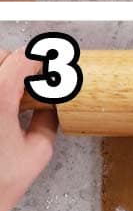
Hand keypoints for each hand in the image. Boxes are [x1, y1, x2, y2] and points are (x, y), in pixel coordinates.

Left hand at [0, 51, 58, 210]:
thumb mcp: (38, 151)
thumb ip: (47, 120)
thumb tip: (50, 106)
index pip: (21, 59)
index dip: (40, 60)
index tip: (49, 67)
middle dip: (18, 63)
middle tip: (32, 81)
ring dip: (2, 75)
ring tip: (13, 96)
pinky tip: (3, 110)